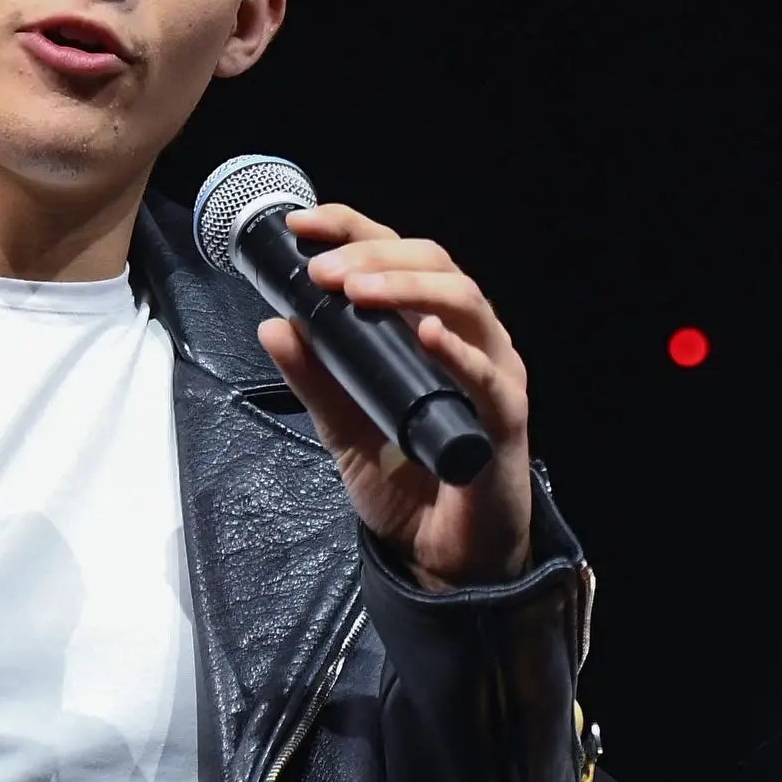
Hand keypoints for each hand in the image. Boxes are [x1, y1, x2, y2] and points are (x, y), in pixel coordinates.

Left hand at [259, 205, 532, 591]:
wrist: (445, 556)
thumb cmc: (406, 482)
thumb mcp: (343, 424)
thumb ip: (313, 378)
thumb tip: (273, 324)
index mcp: (427, 326)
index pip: (398, 255)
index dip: (354, 228)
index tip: (301, 225)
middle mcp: (466, 337)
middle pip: (435, 263)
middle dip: (376, 253)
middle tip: (324, 270)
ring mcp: (492, 373)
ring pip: (466, 301)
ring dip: (409, 287)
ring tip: (357, 291)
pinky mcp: (507, 419)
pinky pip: (490, 378)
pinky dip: (461, 354)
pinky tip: (429, 335)